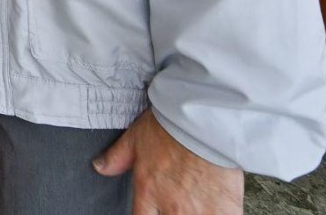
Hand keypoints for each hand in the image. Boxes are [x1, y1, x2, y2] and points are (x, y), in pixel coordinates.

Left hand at [94, 109, 242, 214]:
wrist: (203, 120)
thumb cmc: (170, 125)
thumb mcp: (136, 138)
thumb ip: (117, 157)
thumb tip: (100, 166)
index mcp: (148, 192)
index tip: (154, 211)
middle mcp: (172, 208)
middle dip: (172, 214)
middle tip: (180, 204)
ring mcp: (198, 211)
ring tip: (198, 206)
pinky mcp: (225, 209)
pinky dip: (221, 213)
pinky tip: (220, 207)